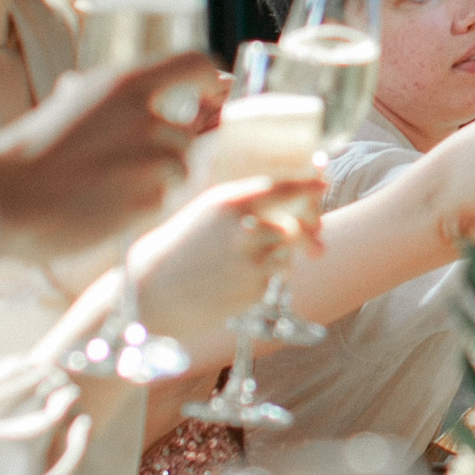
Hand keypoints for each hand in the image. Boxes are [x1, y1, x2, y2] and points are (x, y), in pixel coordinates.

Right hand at [0, 55, 226, 259]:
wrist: (8, 200)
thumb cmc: (24, 154)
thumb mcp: (63, 106)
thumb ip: (95, 99)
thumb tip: (91, 90)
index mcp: (124, 84)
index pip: (195, 64)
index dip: (209, 80)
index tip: (209, 94)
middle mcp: (147, 116)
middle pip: (188, 131)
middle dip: (167, 149)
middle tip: (129, 165)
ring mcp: (152, 159)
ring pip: (179, 167)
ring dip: (154, 179)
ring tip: (108, 187)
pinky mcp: (150, 199)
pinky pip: (162, 199)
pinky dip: (141, 205)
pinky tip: (105, 207)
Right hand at [107, 171, 325, 364]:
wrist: (150, 293)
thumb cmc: (178, 248)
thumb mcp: (207, 212)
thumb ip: (244, 205)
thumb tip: (288, 200)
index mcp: (230, 203)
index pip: (284, 188)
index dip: (309, 185)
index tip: (323, 182)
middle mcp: (245, 230)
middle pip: (297, 225)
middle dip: (309, 230)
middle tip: (314, 238)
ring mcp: (251, 262)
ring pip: (287, 254)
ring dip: (280, 257)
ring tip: (245, 263)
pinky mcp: (254, 290)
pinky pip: (273, 279)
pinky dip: (263, 279)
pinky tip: (233, 281)